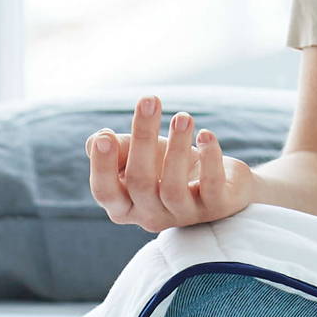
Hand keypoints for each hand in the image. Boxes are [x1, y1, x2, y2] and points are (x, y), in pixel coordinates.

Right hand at [87, 95, 254, 231]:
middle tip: (149, 100)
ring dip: (177, 147)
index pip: (105, 192)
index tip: (105, 135)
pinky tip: (205, 135)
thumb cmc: (169, 167)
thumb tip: (97, 140)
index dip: (102, 166)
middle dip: (143, 137)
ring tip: (182, 116)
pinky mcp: (216, 207)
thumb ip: (119, 148)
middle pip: (140, 182)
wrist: (220, 187)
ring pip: (174, 187)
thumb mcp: (142, 155)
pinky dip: (210, 158)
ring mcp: (183, 214)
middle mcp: (150, 216)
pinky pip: (211, 186)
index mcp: (125, 206)